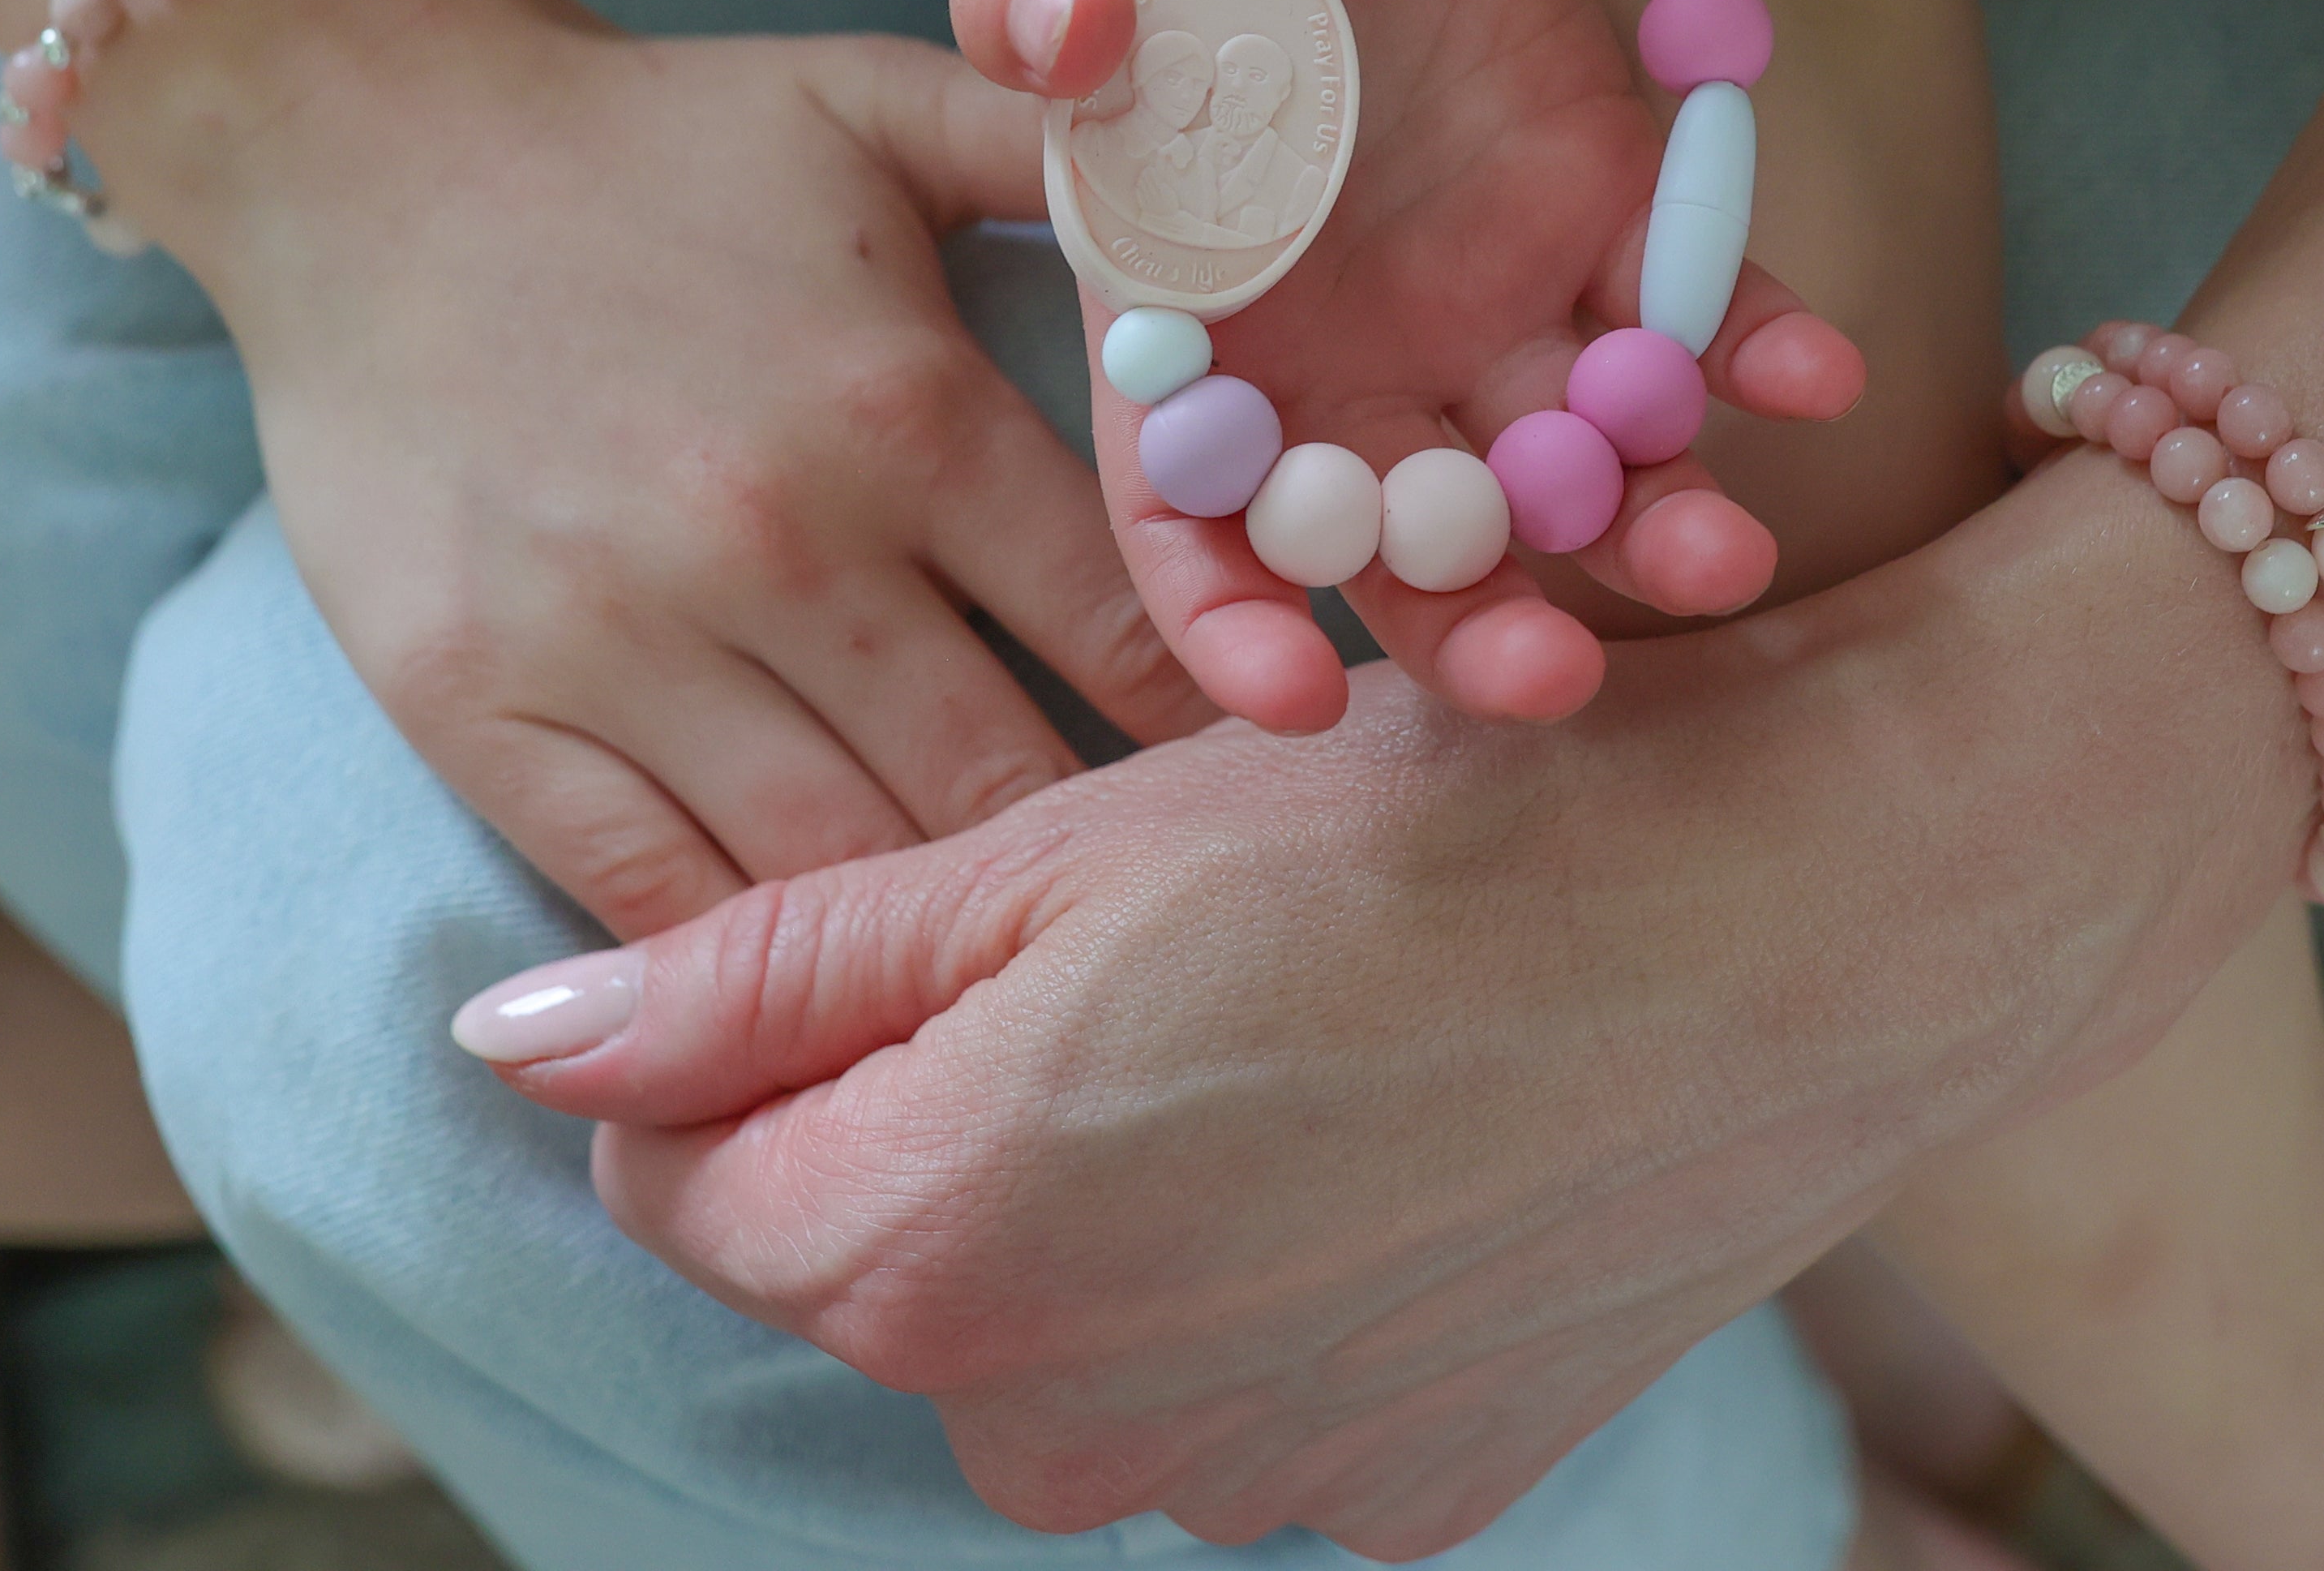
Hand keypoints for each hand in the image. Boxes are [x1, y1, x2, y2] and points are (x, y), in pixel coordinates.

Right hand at [92, 0, 1204, 942]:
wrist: (365, 142)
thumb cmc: (656, 135)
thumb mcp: (883, 101)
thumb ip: (1073, 151)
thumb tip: (1257, 167)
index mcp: (907, 410)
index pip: (1133, 635)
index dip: (1220, 720)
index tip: (1263, 778)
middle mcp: (778, 545)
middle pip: (999, 784)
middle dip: (1090, 859)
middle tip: (1153, 910)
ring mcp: (618, 639)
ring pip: (834, 870)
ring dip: (926, 928)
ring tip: (1006, 967)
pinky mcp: (478, 707)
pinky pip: (646, 896)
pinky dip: (737, 963)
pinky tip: (813, 981)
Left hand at [457, 455, 2304, 1552]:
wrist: (1812, 919)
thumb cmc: (1431, 826)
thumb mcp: (1059, 846)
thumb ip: (759, 973)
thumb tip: (511, 1051)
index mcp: (924, 1246)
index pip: (676, 1169)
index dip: (759, 1024)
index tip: (915, 915)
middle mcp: (1055, 1429)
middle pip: (873, 1264)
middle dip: (936, 1118)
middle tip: (1139, 947)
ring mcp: (1241, 1485)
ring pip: (1064, 1332)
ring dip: (1112, 1202)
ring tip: (1291, 1031)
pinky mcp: (1399, 1497)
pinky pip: (1245, 1388)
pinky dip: (1276, 1277)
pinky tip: (1395, 1138)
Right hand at [951, 0, 1869, 730]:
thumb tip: (1058, 39)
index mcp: (1192, 345)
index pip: (1191, 522)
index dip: (1230, 621)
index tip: (1296, 699)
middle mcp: (1348, 370)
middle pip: (1411, 543)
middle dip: (1482, 624)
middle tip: (1557, 679)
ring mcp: (1491, 307)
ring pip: (1574, 463)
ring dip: (1649, 522)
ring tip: (1725, 554)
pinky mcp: (1609, 216)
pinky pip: (1697, 306)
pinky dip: (1758, 345)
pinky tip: (1814, 367)